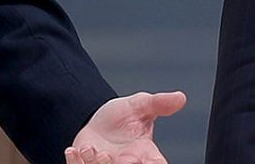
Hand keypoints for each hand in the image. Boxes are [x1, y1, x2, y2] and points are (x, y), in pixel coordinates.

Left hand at [66, 90, 185, 163]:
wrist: (97, 122)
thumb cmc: (123, 117)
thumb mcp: (141, 106)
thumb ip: (159, 104)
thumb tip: (180, 97)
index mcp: (146, 154)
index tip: (138, 157)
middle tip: (108, 155)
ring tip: (92, 149)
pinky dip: (77, 162)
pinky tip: (74, 150)